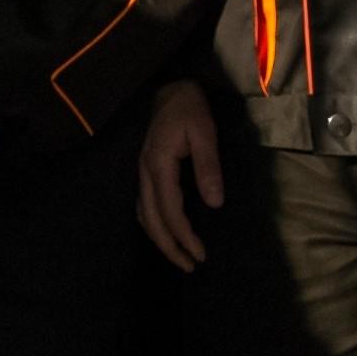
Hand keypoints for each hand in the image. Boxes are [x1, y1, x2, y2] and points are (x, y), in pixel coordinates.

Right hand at [137, 78, 223, 272]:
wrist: (171, 88)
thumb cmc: (190, 110)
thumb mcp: (204, 134)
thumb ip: (208, 168)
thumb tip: (214, 204)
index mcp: (159, 164)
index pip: (169, 210)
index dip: (184, 236)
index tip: (200, 255)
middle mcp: (145, 172)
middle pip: (151, 218)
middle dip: (169, 246)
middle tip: (190, 267)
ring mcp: (142, 171)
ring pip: (144, 213)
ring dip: (160, 238)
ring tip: (179, 256)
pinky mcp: (145, 169)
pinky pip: (144, 204)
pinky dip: (153, 223)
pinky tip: (165, 231)